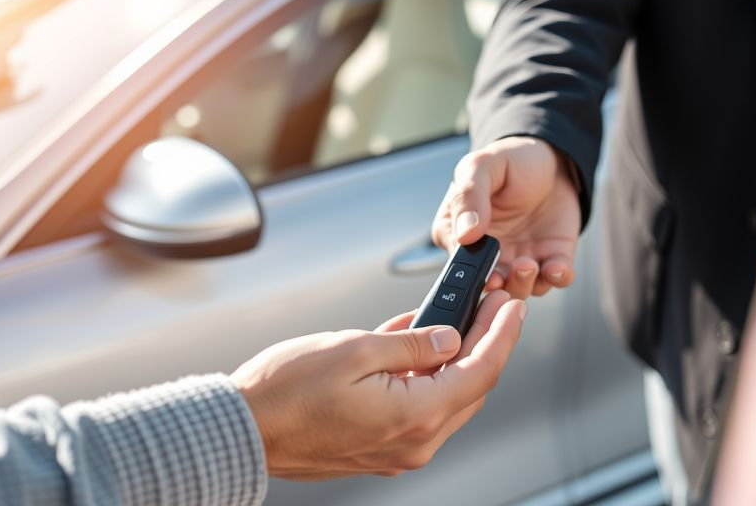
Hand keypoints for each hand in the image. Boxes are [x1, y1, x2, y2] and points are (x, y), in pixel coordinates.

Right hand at [230, 290, 524, 479]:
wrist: (241, 430)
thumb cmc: (284, 391)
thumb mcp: (355, 349)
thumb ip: (412, 344)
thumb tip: (449, 337)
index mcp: (416, 416)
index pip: (481, 369)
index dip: (502, 332)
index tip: (514, 305)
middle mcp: (414, 442)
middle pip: (471, 387)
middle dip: (485, 343)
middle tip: (490, 305)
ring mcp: (397, 450)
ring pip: (448, 399)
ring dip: (457, 360)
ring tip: (458, 318)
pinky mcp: (379, 448)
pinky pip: (420, 409)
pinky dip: (428, 378)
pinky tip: (421, 346)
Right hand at [432, 136, 580, 298]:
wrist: (550, 157)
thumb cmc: (510, 161)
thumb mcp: (482, 167)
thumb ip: (470, 196)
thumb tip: (465, 233)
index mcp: (462, 232)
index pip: (458, 263)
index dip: (467, 273)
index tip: (479, 270)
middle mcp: (490, 252)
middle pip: (487, 284)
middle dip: (495, 286)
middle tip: (501, 275)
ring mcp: (521, 258)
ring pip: (519, 288)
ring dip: (523, 284)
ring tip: (528, 265)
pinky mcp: (552, 256)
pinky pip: (554, 278)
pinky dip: (556, 278)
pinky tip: (556, 267)